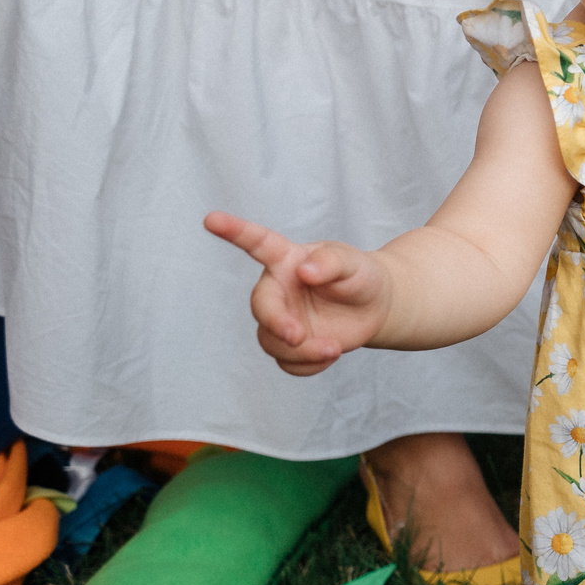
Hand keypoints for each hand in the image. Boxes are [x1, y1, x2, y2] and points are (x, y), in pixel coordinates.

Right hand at [204, 211, 389, 374]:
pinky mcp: (289, 345)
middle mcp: (277, 289)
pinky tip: (330, 355)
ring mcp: (280, 318)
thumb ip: (331, 262)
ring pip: (272, 342)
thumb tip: (304, 271)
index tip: (210, 218)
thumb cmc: (359, 276)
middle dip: (276, 324)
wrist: (374, 306)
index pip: (257, 243)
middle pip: (261, 308)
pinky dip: (308, 365)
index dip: (234, 231)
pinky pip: (287, 363)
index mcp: (286, 260)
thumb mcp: (352, 263)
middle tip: (298, 336)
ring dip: (302, 351)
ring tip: (334, 348)